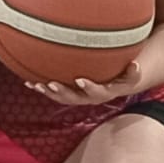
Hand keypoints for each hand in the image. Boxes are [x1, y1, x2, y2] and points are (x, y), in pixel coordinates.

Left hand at [26, 59, 143, 106]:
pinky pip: (54, 92)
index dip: (89, 88)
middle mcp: (89, 98)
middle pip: (75, 98)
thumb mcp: (131, 75)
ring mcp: (78, 96)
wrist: (117, 83)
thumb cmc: (123, 75)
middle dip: (62, 92)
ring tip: (35, 84)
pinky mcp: (69, 93)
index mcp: (104, 93)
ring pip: (62, 97)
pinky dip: (42, 88)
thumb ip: (133, 72)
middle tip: (51, 84)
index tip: (80, 80)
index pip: (97, 92)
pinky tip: (28, 81)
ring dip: (48, 92)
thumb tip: (135, 64)